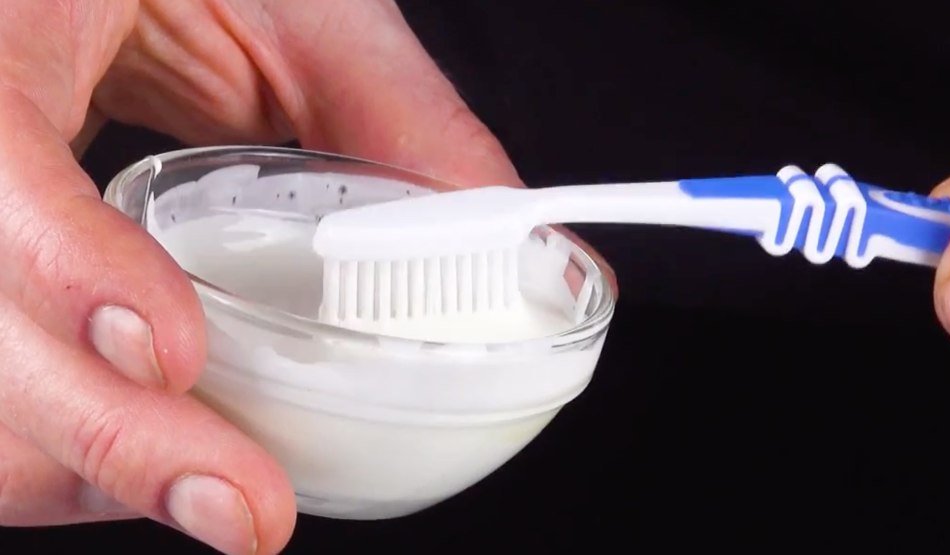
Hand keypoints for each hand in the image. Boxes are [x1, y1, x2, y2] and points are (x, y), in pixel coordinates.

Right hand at [0, 1, 613, 553]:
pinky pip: (7, 390)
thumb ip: (391, 109)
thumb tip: (508, 228)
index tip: (176, 350)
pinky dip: (84, 446)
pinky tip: (171, 449)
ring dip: (97, 463)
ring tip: (227, 494)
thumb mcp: (296, 8)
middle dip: (104, 436)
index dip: (65, 272)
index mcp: (8, 37)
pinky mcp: (8, 274)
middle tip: (245, 506)